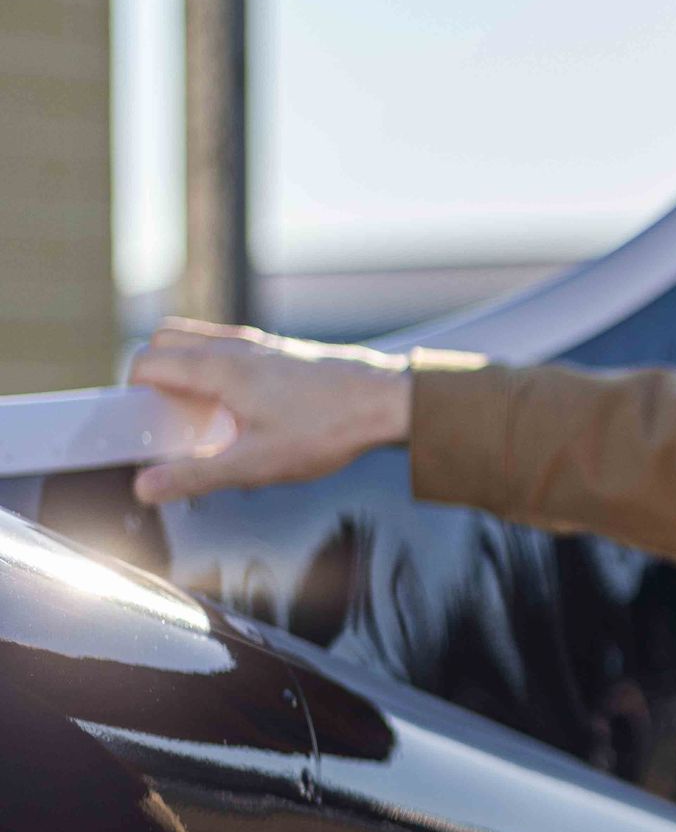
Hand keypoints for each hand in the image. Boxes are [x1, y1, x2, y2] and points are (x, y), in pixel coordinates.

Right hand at [128, 320, 413, 504]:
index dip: (133, 395)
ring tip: (204, 421)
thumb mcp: (255, 465)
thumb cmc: (327, 429)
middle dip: (152, 379)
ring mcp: (256, 345)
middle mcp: (233, 347)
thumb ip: (195, 476)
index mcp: (217, 368)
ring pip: (196, 343)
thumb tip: (146, 487)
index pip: (146, 362)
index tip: (144, 427)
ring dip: (184, 374)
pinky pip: (226, 351)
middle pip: (164, 343)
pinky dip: (214, 373)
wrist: (386, 403)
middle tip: (168, 421)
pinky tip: (240, 414)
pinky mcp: (277, 352)